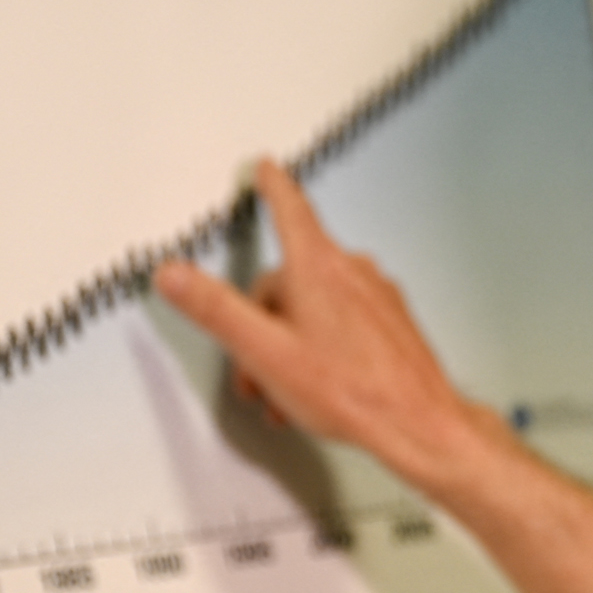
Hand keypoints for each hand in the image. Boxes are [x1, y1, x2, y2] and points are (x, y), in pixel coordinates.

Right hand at [153, 160, 498, 490]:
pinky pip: (343, 323)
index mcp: (317, 268)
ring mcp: (376, 296)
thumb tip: (174, 275)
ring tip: (290, 392)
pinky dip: (323, 350)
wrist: (418, 423)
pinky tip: (320, 387)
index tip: (265, 169)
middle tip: (256, 372)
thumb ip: (216, 310)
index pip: (289, 210)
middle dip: (263, 324)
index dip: (272, 187)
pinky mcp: (391, 321)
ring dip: (291, 346)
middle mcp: (352, 271)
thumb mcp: (265, 352)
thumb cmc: (352, 391)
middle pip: (289, 278)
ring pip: (315, 307)